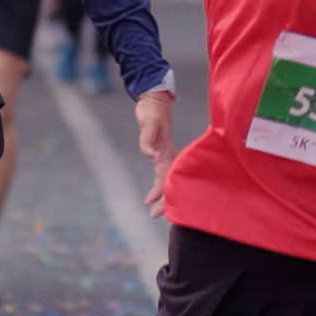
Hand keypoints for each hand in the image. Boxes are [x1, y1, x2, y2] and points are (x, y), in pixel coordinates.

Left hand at [134, 84, 175, 215]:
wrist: (154, 99)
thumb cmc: (152, 110)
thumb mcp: (148, 122)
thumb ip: (147, 137)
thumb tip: (149, 154)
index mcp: (166, 151)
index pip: (166, 177)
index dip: (162, 192)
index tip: (154, 205)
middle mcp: (166, 154)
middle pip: (168, 182)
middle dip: (164, 200)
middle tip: (154, 216)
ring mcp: (164, 153)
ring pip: (166, 179)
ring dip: (162, 195)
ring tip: (153, 210)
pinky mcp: (160, 150)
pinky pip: (162, 172)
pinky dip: (159, 185)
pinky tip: (152, 195)